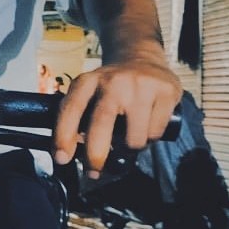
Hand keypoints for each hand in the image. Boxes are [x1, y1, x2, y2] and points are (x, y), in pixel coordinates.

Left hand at [52, 51, 181, 176]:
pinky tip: (147, 127)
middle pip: (101, 125)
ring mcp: (141, 85)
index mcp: (88, 81)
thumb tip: (70, 155)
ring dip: (130, 149)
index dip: (63, 136)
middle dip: (95, 156)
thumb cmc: (111, 85)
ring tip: (129, 138)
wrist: (141, 56)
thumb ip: (79, 117)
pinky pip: (155, 133)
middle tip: (93, 171)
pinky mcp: (166, 91)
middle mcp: (113, 81)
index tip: (62, 159)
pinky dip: (150, 138)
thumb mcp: (89, 91)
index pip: (71, 109)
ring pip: (134, 138)